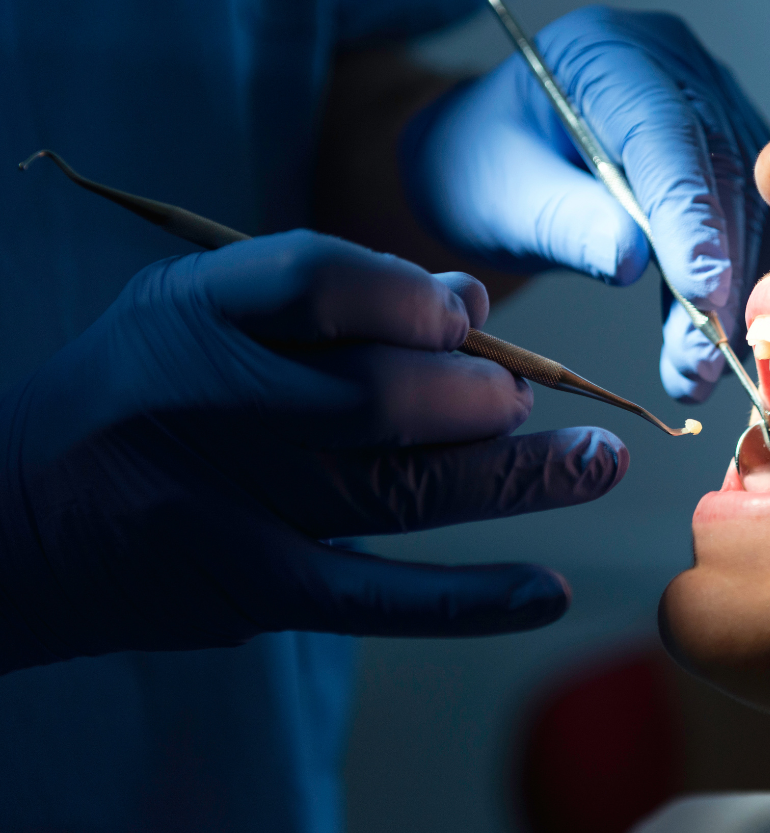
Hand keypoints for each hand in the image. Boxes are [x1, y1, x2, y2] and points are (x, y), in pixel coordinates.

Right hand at [0, 232, 627, 673]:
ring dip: (512, 480)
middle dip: (473, 398)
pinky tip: (543, 591)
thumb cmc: (144, 385)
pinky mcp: (254, 591)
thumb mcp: (204, 302)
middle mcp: (214, 407)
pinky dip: (465, 600)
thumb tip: (471, 302)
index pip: (317, 281)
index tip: (466, 314)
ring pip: (393, 493)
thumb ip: (331, 289)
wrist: (18, 515)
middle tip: (521, 402)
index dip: (410, 296)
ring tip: (599, 463)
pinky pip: (371, 599)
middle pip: (373, 397)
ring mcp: (236, 508)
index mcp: (198, 313)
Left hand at [401, 5, 769, 401]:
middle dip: (715, 272)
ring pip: (744, 200)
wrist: (491, 154)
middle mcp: (674, 66)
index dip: (688, 217)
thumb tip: (635, 261)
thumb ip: (564, 221)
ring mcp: (709, 103)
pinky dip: (730, 285)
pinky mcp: (724, 149)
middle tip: (701, 360)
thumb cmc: (481, 165)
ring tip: (697, 371)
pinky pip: (746, 217)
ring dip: (729, 291)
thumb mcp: (498, 198)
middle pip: (717, 169)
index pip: (664, 133)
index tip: (703, 293)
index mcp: (606, 53)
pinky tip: (708, 345)